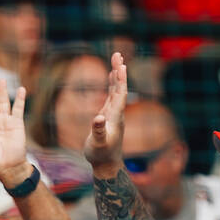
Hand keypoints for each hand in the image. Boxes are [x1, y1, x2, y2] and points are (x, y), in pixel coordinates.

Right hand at [84, 52, 127, 175]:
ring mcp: (113, 114)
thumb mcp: (97, 143)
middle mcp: (117, 113)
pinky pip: (112, 95)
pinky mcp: (108, 116)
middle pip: (120, 88)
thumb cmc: (100, 155)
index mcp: (116, 116)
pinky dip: (112, 84)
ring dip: (116, 75)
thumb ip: (98, 131)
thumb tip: (98, 118)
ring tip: (117, 59)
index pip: (121, 94)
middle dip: (119, 71)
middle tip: (118, 54)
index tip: (120, 64)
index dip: (121, 79)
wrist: (106, 165)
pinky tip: (111, 76)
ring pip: (117, 90)